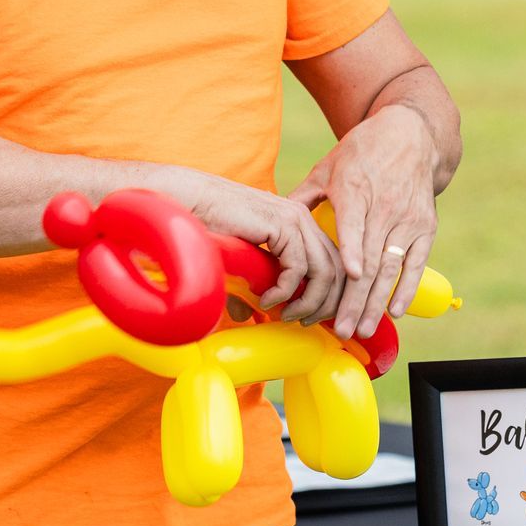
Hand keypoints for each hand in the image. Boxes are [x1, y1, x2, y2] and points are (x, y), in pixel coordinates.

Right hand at [184, 174, 345, 325]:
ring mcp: (295, 219)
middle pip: (336, 268)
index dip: (329, 295)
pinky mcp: (282, 224)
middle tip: (303, 322)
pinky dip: (285, 291)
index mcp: (299, 224)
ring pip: (323, 271)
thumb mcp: (240, 261)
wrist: (189, 203)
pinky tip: (268, 300)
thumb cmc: (207, 228)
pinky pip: (297, 268)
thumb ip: (249, 284)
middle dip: (325, 303)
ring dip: (308, 302)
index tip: (310, 317)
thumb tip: (248, 315)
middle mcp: (302, 219)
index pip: (333, 262)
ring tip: (287, 316)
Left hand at [289, 104, 441, 339]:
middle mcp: (385, 205)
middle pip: (371, 257)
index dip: (352, 250)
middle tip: (343, 329)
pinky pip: (417, 263)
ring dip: (377, 302)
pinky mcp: (425, 226)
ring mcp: (408, 218)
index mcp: (356, 189)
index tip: (349, 276)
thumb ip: (302, 197)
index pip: (354, 224)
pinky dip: (407, 288)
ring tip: (362, 330)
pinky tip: (395, 311)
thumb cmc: (360, 153)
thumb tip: (270, 221)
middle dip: (356, 298)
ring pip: (391, 267)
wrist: (409, 135)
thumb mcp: (327, 168)